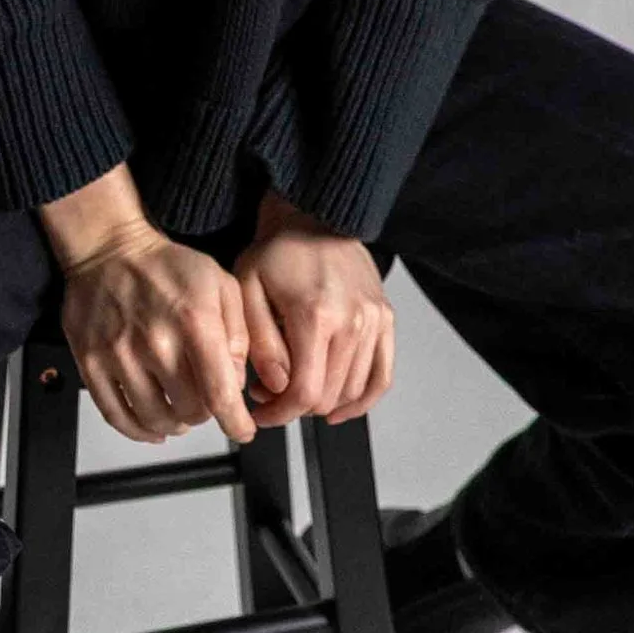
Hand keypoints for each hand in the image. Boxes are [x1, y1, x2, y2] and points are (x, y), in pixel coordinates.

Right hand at [53, 219, 261, 447]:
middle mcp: (156, 343)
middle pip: (190, 411)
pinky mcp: (91, 363)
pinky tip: (152, 427)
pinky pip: (115, 414)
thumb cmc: (166, 265)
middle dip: (205, 413)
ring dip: (174, 424)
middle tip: (204, 401)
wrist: (108, 248)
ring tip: (179, 414)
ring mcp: (119, 355)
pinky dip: (137, 430)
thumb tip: (236, 381)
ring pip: (155, 418)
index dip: (236, 423)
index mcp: (195, 322)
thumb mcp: (221, 285)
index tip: (241, 431)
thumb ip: (238, 334)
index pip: (220, 394)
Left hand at [231, 188, 395, 427]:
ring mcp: (374, 321)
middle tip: (271, 394)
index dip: (280, 414)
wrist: (312, 217)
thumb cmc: (276, 251)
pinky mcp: (385, 319)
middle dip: (295, 407)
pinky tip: (340, 407)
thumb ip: (261, 343)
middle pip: (328, 396)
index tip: (262, 415)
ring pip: (353, 391)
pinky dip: (363, 400)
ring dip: (323, 402)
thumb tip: (275, 387)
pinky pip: (382, 376)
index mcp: (315, 314)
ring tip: (296, 387)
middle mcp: (353, 320)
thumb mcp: (248, 291)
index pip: (305, 391)